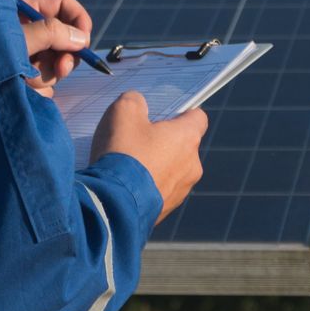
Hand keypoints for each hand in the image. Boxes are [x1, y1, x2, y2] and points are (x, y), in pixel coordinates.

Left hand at [18, 0, 92, 94]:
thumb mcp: (18, 38)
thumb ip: (51, 33)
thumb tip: (81, 39)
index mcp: (24, 11)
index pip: (63, 5)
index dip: (78, 19)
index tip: (84, 40)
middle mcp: (29, 32)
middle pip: (66, 38)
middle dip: (65, 56)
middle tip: (61, 67)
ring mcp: (27, 57)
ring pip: (57, 65)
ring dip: (46, 75)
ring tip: (24, 80)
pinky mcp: (25, 80)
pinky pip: (46, 85)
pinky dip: (38, 90)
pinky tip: (21, 90)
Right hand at [93, 91, 206, 219]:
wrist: (112, 206)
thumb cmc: (122, 155)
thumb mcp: (123, 112)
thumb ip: (135, 100)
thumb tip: (138, 104)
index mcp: (188, 138)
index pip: (198, 117)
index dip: (181, 112)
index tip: (162, 113)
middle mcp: (192, 165)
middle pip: (182, 144)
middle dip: (162, 140)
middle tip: (136, 138)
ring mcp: (181, 191)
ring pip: (171, 170)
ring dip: (154, 164)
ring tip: (127, 164)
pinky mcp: (166, 210)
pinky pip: (159, 190)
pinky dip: (146, 185)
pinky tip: (125, 183)